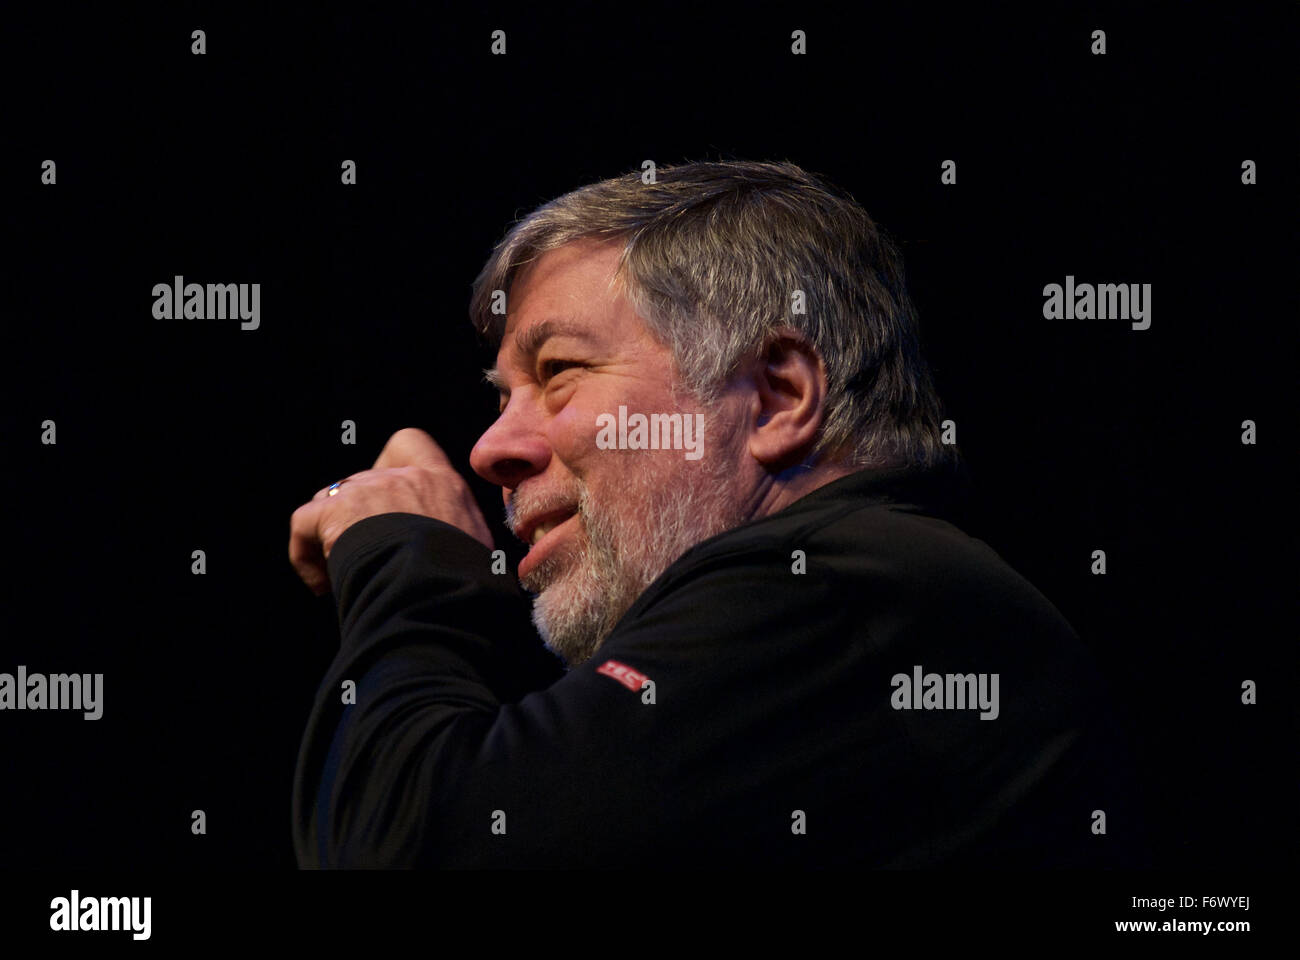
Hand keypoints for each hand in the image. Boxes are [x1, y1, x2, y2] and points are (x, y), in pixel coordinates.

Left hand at [289, 427, 493, 594]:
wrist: (435, 587)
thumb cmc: (463, 577)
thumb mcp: (479, 548)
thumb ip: (464, 532)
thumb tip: (465, 549)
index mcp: (440, 482)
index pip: (410, 443)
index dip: (393, 463)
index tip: (393, 501)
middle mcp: (400, 478)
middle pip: (363, 481)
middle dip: (359, 516)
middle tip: (367, 556)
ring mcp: (365, 491)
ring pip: (331, 499)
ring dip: (333, 533)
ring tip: (342, 572)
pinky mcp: (333, 512)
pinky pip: (304, 523)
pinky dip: (305, 554)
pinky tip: (321, 584)